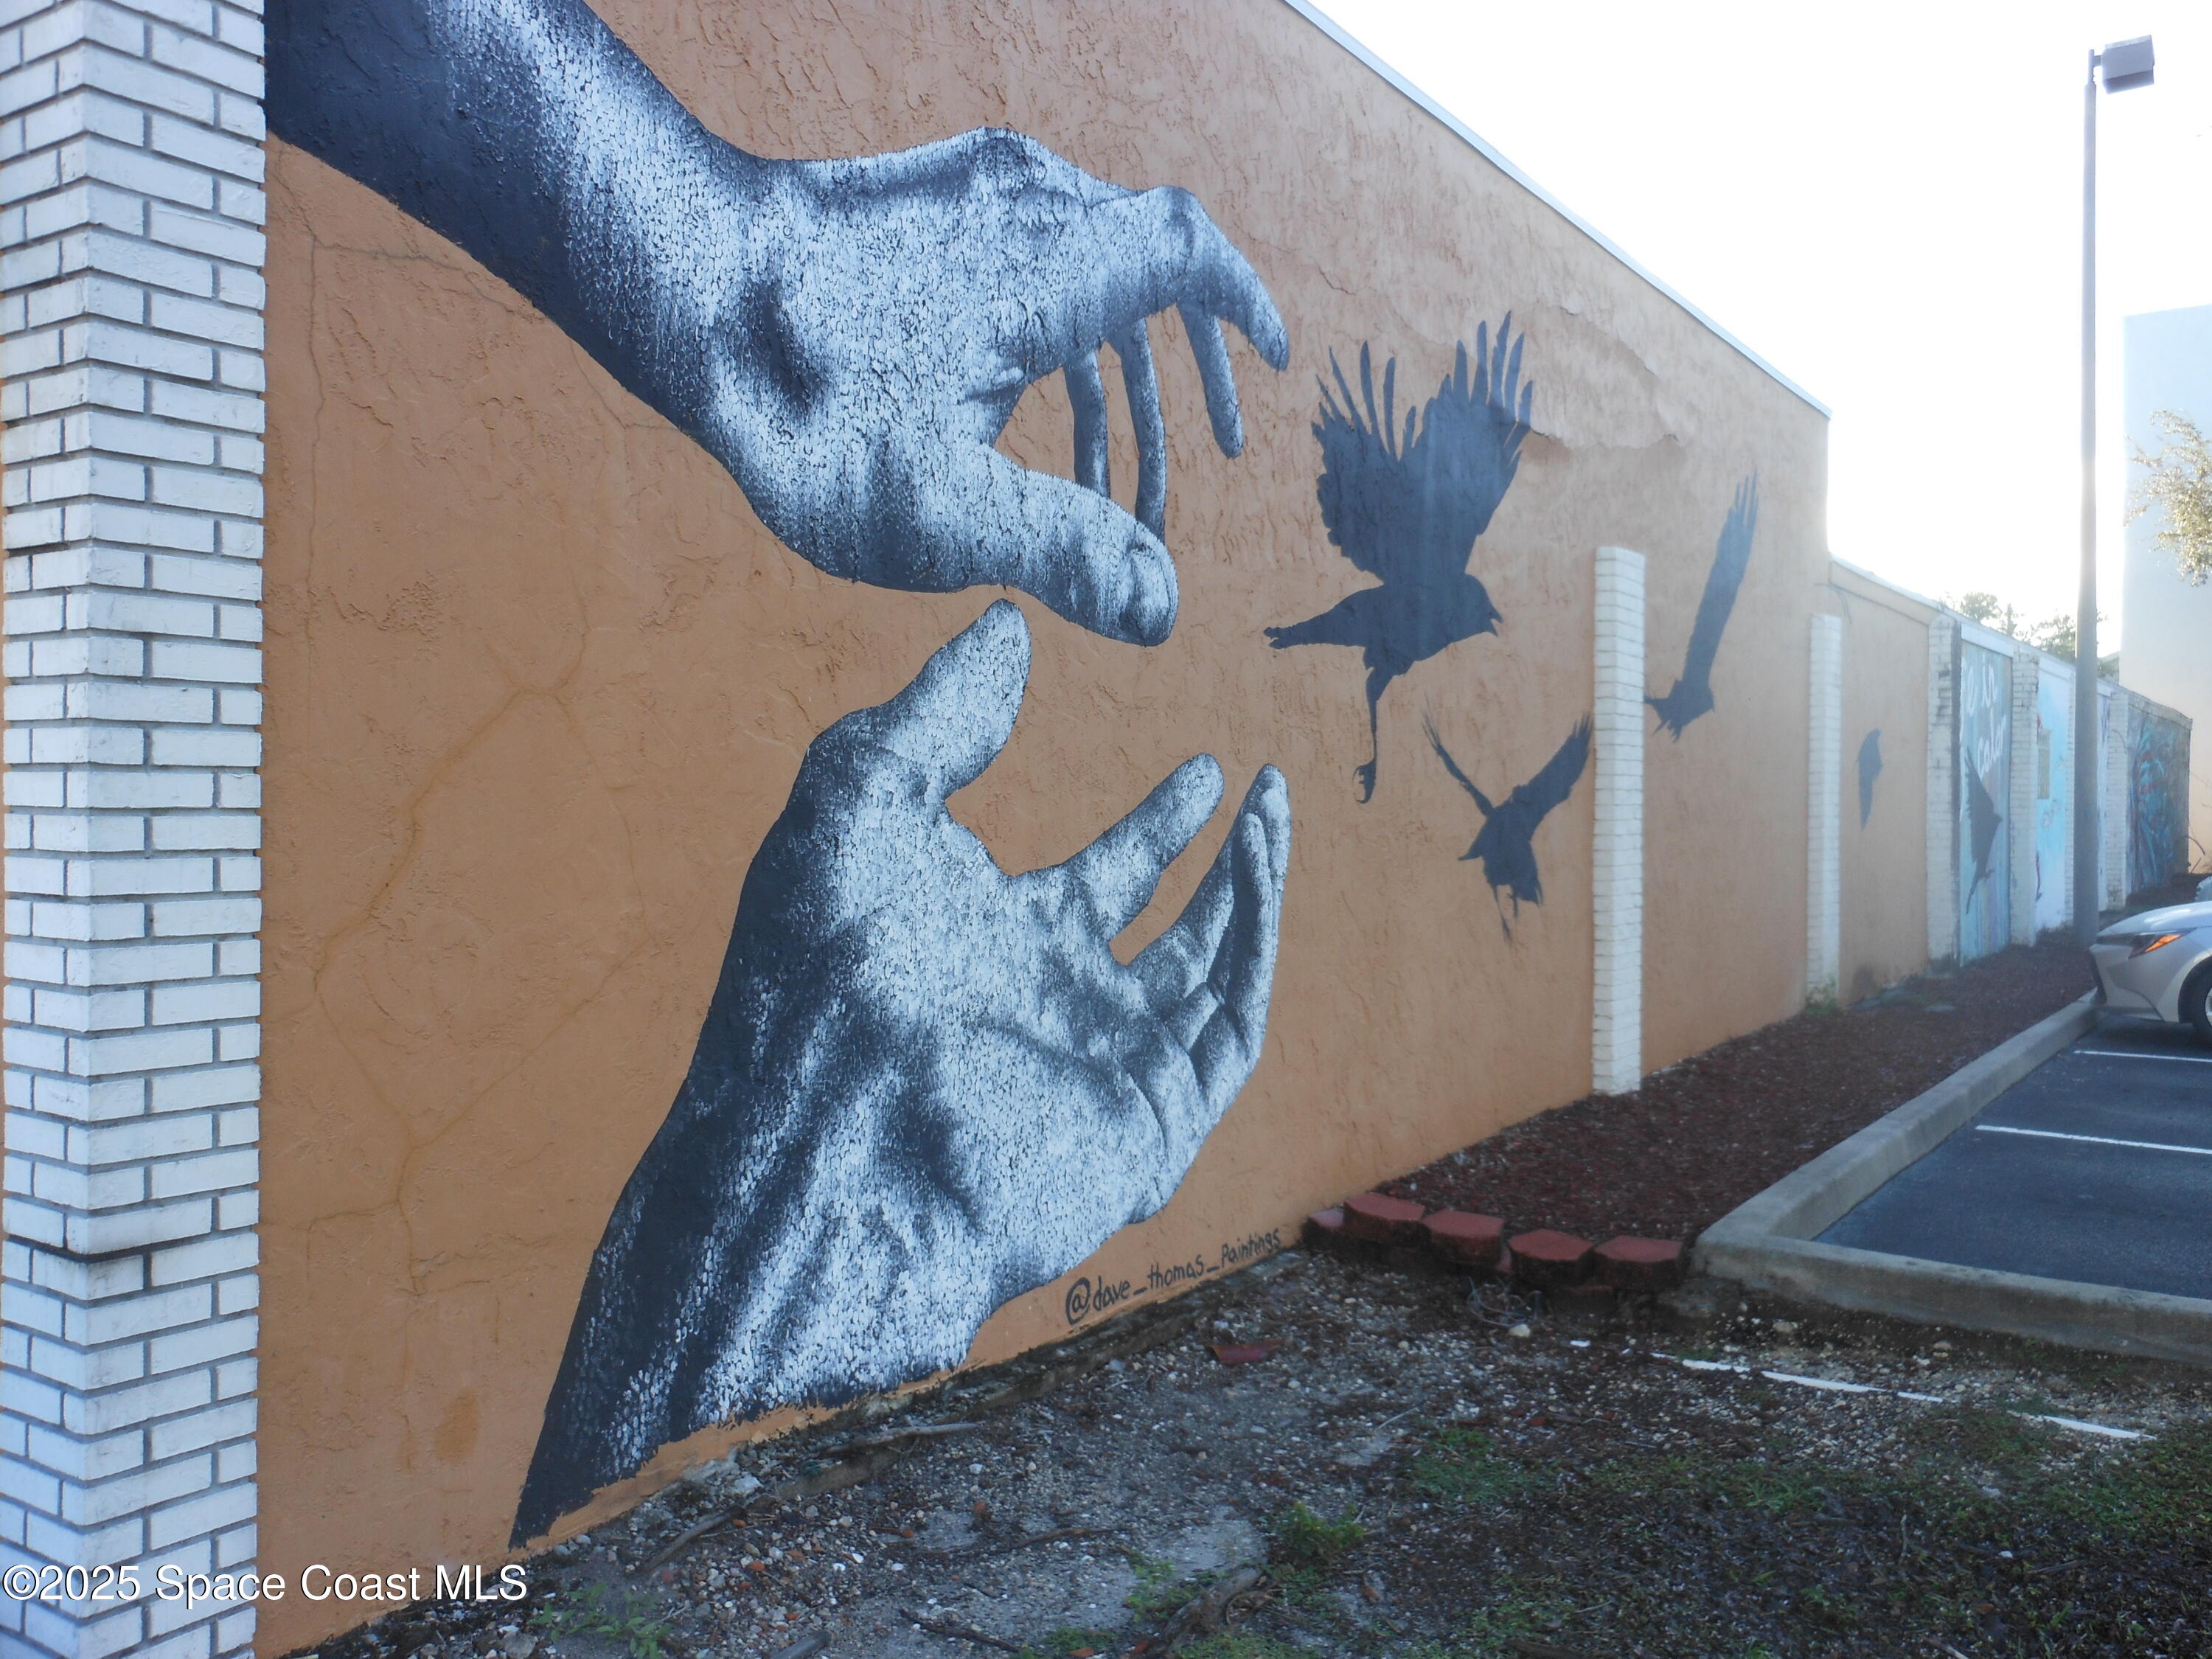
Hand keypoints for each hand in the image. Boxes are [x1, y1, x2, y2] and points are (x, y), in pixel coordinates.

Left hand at [518, 602, 1289, 1539]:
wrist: (828, 1141)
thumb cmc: (820, 975)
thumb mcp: (858, 805)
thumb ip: (934, 712)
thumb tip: (1002, 623)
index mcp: (988, 944)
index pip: (1099, 880)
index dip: (1157, 825)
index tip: (1203, 770)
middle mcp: (1052, 1006)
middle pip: (1165, 930)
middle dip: (1218, 861)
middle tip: (1260, 788)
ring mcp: (1102, 1067)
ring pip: (1211, 974)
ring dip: (1250, 889)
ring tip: (1272, 803)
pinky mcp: (1148, 1123)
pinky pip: (1228, 1030)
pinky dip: (1255, 949)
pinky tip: (1259, 864)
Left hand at [685, 130, 1289, 644]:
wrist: (674, 285)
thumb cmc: (801, 405)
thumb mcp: (937, 508)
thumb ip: (1062, 553)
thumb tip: (1162, 613)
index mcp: (1055, 266)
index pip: (1188, 251)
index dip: (1243, 304)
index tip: (1276, 361)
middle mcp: (1026, 206)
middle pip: (1146, 272)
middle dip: (1179, 384)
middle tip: (1196, 474)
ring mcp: (970, 193)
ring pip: (1083, 273)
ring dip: (1111, 380)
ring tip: (1109, 486)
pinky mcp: (921, 204)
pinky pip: (1024, 261)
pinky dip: (1052, 339)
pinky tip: (1018, 418)